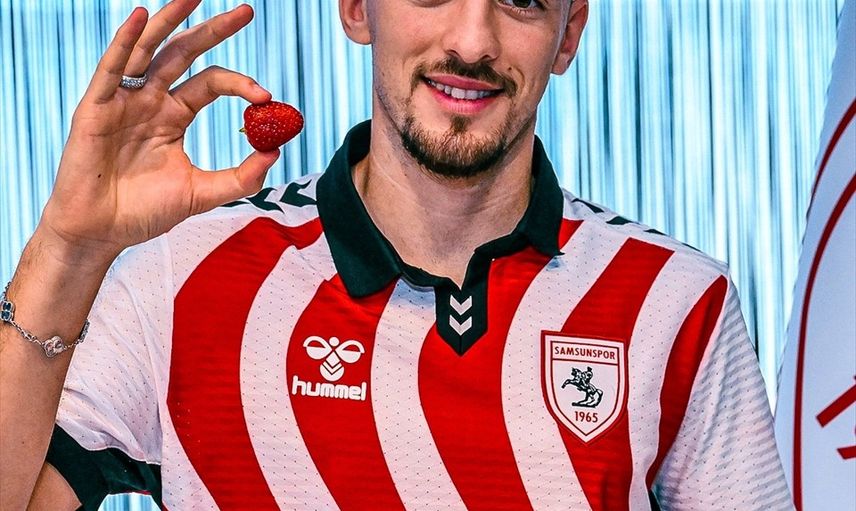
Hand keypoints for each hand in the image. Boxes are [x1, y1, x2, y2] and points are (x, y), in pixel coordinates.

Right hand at [39, 0, 277, 260]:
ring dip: (170, 19)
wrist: (101, 233)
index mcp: (174, 115)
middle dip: (214, 30)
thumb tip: (276, 152)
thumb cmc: (144, 213)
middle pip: (184, 53)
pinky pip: (111, 67)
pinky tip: (141, 15)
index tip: (267, 96)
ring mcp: (123, 100)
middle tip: (247, 11)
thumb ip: (240, 177)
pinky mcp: (97, 107)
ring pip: (149, 49)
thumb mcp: (201, 194)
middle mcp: (150, 100)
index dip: (241, 84)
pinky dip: (125, 41)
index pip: (212, 83)